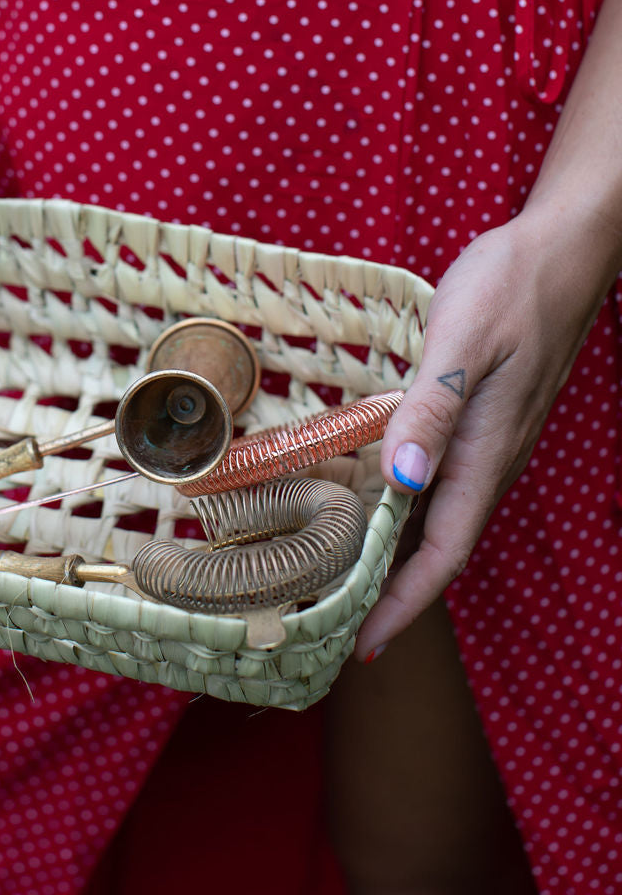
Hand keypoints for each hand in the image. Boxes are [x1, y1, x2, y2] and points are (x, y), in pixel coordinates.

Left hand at [353, 210, 611, 660]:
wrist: (562, 250)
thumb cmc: (513, 287)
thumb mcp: (462, 342)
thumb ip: (431, 410)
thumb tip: (404, 483)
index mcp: (483, 453)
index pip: (443, 553)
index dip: (404, 603)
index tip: (365, 644)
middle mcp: (487, 459)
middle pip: (436, 547)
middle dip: (391, 592)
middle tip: (333, 622)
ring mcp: (486, 439)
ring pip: (436, 514)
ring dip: (393, 551)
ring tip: (339, 574)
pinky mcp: (479, 416)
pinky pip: (438, 478)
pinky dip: (401, 501)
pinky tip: (367, 493)